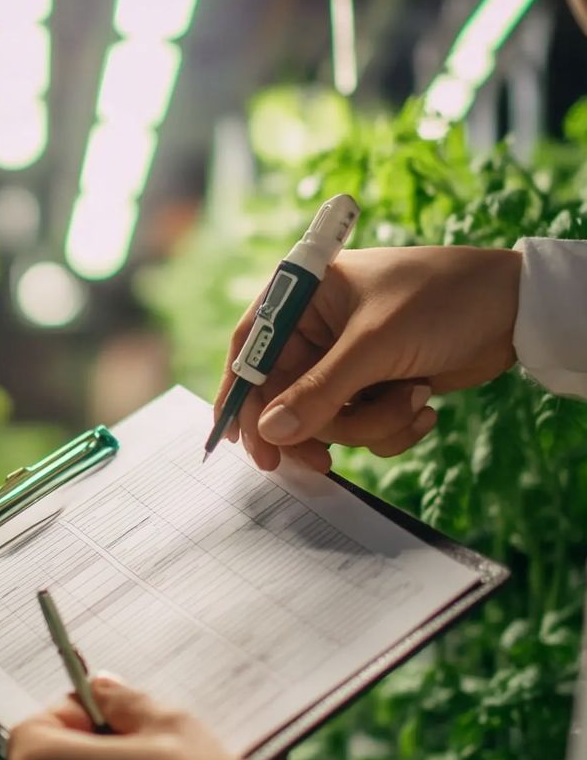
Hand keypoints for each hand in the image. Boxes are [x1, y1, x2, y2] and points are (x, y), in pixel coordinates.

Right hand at [214, 245, 521, 471]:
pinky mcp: (374, 386)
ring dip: (371, 424)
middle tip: (324, 461)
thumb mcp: (375, 344)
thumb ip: (319, 391)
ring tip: (413, 400)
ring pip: (328, 419)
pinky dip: (392, 427)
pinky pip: (362, 427)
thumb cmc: (441, 300)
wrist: (516, 309)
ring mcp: (346, 361)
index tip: (251, 446)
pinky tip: (425, 404)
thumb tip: (271, 432)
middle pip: (285, 398)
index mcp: (303, 298)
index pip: (250, 351)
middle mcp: (317, 329)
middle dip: (319, 426)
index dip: (243, 400)